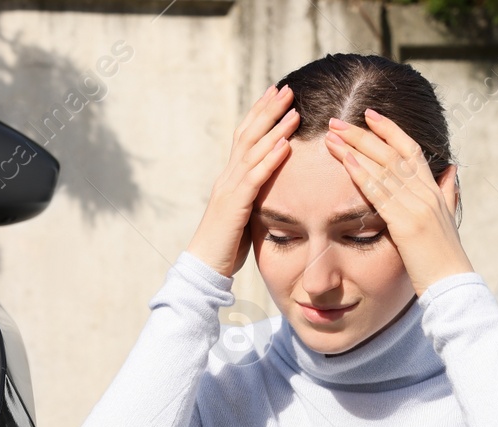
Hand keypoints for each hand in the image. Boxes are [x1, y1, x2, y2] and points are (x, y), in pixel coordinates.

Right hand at [185, 84, 299, 277]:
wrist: (204, 266)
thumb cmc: (226, 247)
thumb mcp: (244, 216)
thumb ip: (255, 199)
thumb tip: (272, 191)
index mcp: (229, 179)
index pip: (244, 138)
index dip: (260, 115)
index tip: (276, 95)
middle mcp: (227, 177)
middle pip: (247, 135)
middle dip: (267, 110)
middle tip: (285, 88)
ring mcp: (228, 189)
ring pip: (252, 150)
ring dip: (274, 128)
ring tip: (293, 110)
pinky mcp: (234, 205)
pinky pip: (254, 177)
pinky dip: (270, 158)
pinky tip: (285, 143)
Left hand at [322, 108, 473, 295]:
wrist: (452, 285)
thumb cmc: (443, 258)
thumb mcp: (447, 220)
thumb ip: (447, 193)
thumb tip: (450, 170)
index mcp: (435, 190)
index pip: (411, 150)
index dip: (390, 130)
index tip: (369, 115)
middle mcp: (426, 192)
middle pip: (392, 152)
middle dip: (363, 134)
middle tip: (337, 121)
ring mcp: (418, 206)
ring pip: (383, 166)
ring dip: (355, 147)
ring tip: (332, 135)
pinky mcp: (406, 222)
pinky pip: (380, 192)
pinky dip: (361, 173)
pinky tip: (345, 160)